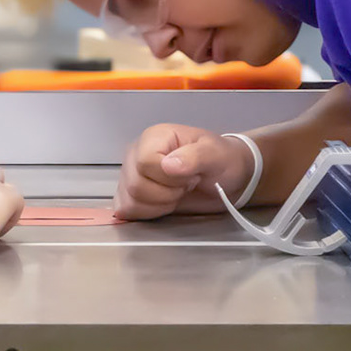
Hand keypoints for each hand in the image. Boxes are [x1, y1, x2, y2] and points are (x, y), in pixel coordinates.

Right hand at [114, 124, 253, 219]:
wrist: (224, 178)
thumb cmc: (220, 161)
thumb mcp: (216, 154)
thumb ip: (195, 156)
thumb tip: (168, 165)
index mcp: (154, 138)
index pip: (145, 162)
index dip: (169, 177)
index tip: (190, 175)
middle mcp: (136, 154)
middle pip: (136, 185)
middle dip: (167, 193)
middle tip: (185, 185)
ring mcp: (131, 175)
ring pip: (130, 200)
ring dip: (160, 204)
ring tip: (176, 193)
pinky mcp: (130, 194)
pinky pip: (126, 210)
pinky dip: (148, 213)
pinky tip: (164, 203)